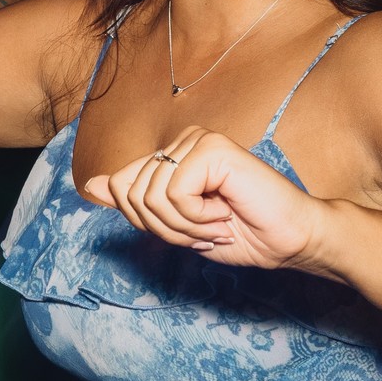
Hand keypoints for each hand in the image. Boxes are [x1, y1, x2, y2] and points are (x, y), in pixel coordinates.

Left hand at [83, 126, 325, 271]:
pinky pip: (173, 192)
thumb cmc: (242, 234)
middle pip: (130, 192)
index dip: (148, 223)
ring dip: (183, 227)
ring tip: (216, 225)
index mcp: (171, 157)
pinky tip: (224, 214)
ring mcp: (197, 140)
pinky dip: (196, 218)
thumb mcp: (176, 226)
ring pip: (149, 196)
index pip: (122, 187)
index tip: (188, 232)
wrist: (289, 240)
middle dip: (164, 228)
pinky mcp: (212, 148)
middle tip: (203, 232)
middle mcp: (182, 142)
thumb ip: (137, 203)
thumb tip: (92, 184)